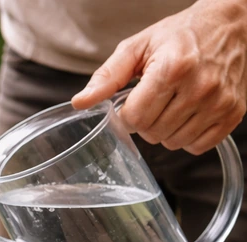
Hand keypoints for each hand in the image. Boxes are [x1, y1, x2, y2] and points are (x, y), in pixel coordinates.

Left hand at [71, 0, 246, 154]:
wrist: (229, 25)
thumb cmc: (179, 35)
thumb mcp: (137, 47)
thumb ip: (107, 76)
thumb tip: (81, 102)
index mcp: (173, 68)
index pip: (134, 118)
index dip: (127, 113)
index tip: (133, 101)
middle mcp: (200, 87)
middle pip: (152, 133)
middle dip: (146, 121)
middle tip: (155, 100)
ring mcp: (220, 102)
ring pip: (173, 142)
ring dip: (165, 130)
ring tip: (172, 105)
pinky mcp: (234, 113)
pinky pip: (197, 146)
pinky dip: (188, 137)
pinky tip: (188, 115)